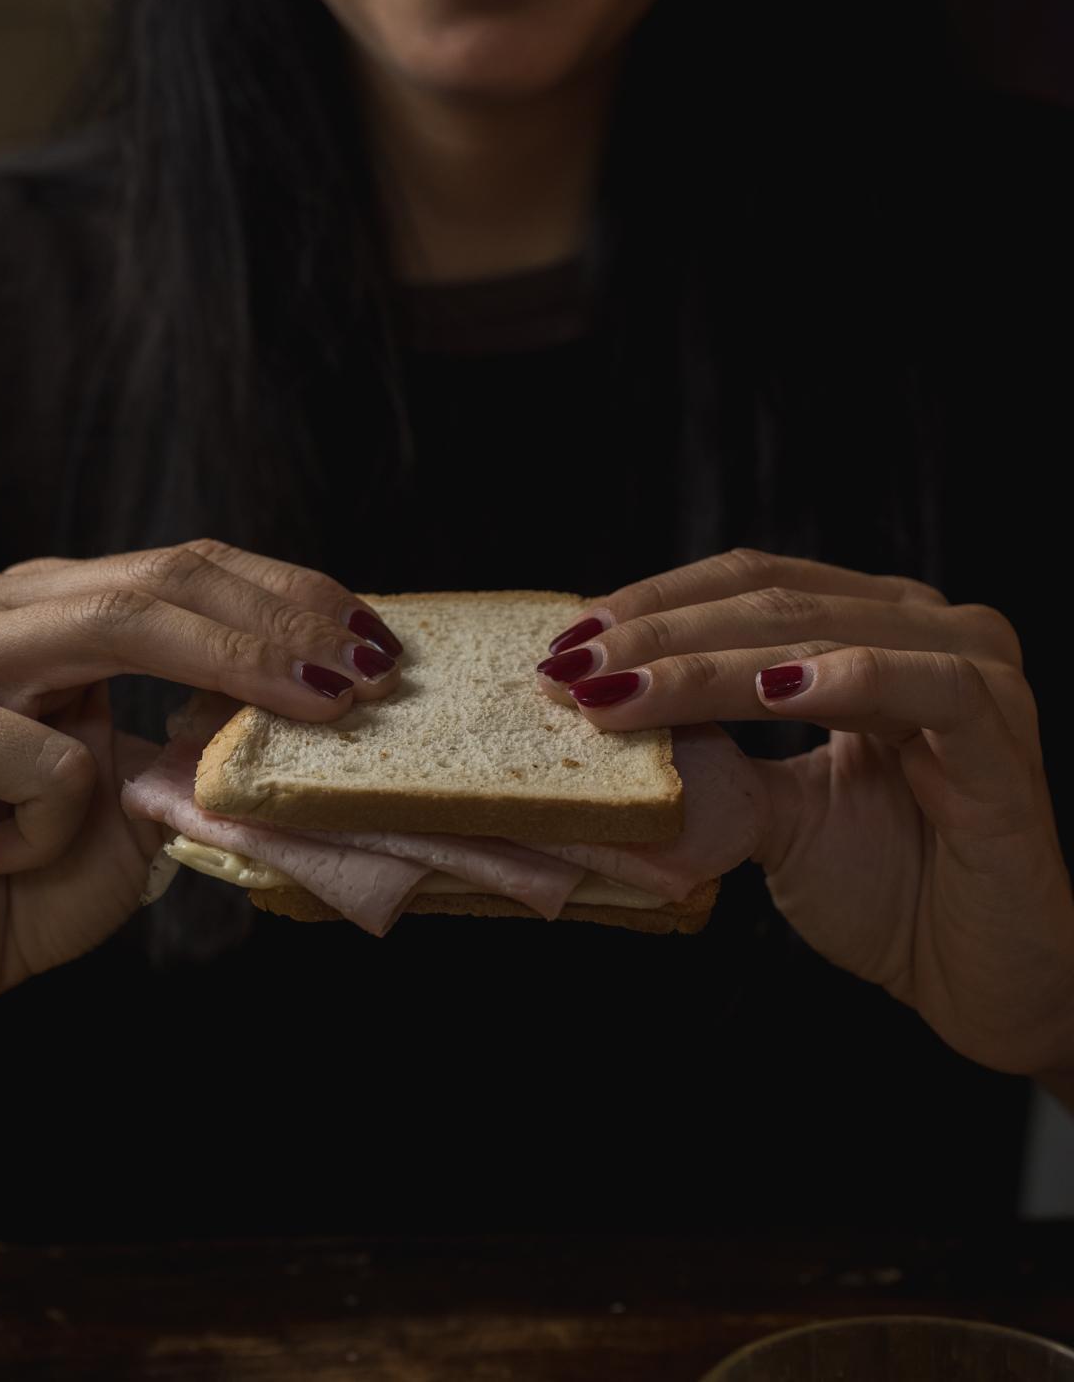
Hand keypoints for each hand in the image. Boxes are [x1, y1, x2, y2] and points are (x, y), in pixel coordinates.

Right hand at [0, 540, 404, 1047]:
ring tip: (321, 705)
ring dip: (236, 664)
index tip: (374, 639)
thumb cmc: (15, 883)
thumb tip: (311, 708)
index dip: (289, 598)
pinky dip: (66, 821)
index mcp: (49, 612)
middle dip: (283, 621)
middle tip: (369, 664)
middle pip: (163, 579)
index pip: (186, 571)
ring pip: (117, 624)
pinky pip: (49, 759)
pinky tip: (12, 858)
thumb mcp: (138, 807)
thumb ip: (200, 748)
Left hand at [537, 548, 1073, 1078]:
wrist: (979, 981)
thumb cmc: (888, 888)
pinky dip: (849, 678)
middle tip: (572, 666)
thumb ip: (713, 762)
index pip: (748, 588)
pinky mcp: (1003, 740)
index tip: (565, 642)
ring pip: (825, 634)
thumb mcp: (775, 817)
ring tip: (625, 689)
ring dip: (712, 662)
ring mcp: (974, 677)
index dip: (654, 605)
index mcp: (873, 632)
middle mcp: (926, 633)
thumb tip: (600, 718)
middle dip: (659, 635)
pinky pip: (929, 687)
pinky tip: (771, 688)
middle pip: (772, 602)